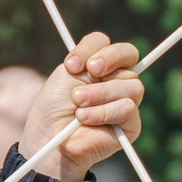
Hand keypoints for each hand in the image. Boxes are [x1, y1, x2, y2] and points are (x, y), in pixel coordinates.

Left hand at [22, 31, 144, 181]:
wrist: (50, 137)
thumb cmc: (53, 107)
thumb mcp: (66, 73)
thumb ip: (88, 57)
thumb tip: (105, 57)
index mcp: (104, 65)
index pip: (114, 44)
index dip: (96, 48)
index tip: (72, 64)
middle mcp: (117, 80)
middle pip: (129, 55)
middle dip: (104, 62)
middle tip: (86, 72)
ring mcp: (125, 101)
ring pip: (131, 84)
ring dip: (100, 94)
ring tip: (78, 108)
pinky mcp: (130, 125)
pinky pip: (127, 108)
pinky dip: (103, 112)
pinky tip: (85, 119)